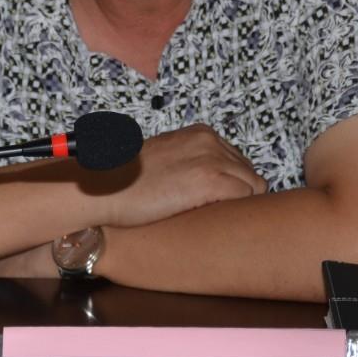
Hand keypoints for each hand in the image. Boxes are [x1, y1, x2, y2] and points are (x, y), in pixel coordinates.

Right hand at [89, 123, 267, 227]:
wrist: (104, 188)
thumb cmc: (128, 182)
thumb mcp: (166, 158)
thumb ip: (191, 163)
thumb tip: (211, 185)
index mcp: (201, 134)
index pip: (239, 162)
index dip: (233, 186)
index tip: (220, 204)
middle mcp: (210, 142)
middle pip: (249, 174)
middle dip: (239, 196)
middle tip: (218, 216)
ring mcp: (211, 160)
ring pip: (253, 187)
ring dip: (239, 206)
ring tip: (217, 221)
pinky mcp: (210, 181)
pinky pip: (245, 198)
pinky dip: (237, 213)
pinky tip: (218, 222)